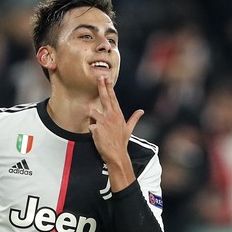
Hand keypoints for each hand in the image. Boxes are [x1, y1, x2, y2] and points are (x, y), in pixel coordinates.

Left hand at [89, 76, 143, 190]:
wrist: (116, 154)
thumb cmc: (121, 142)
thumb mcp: (129, 129)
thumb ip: (134, 118)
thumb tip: (142, 111)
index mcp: (118, 114)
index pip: (112, 97)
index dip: (108, 86)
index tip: (106, 77)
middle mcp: (111, 116)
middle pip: (104, 97)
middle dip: (101, 86)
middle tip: (99, 76)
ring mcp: (103, 121)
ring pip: (92, 113)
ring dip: (93, 120)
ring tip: (100, 130)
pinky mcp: (96, 128)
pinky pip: (90, 126)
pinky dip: (92, 131)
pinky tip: (98, 137)